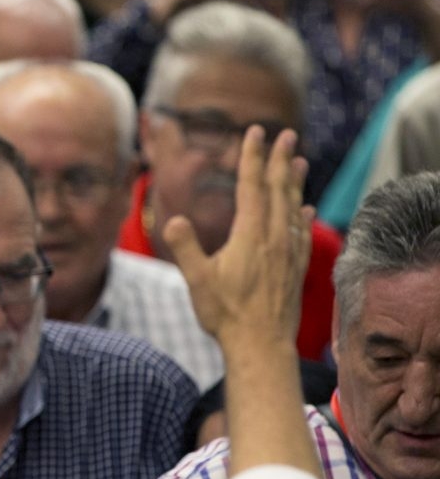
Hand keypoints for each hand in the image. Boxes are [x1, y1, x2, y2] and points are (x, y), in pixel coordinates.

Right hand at [164, 126, 309, 346]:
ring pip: (293, 207)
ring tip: (300, 161)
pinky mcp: (294, 269)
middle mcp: (275, 239)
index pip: (252, 187)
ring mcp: (288, 253)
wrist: (261, 346)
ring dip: (295, 182)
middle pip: (279, 190)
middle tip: (287, 135)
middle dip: (281, 160)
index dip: (252, 157)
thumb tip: (174, 220)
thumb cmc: (226, 314)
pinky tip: (305, 209)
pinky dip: (302, 215)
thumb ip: (186, 247)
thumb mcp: (198, 280)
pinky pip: (301, 232)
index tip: (254, 132)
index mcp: (251, 236)